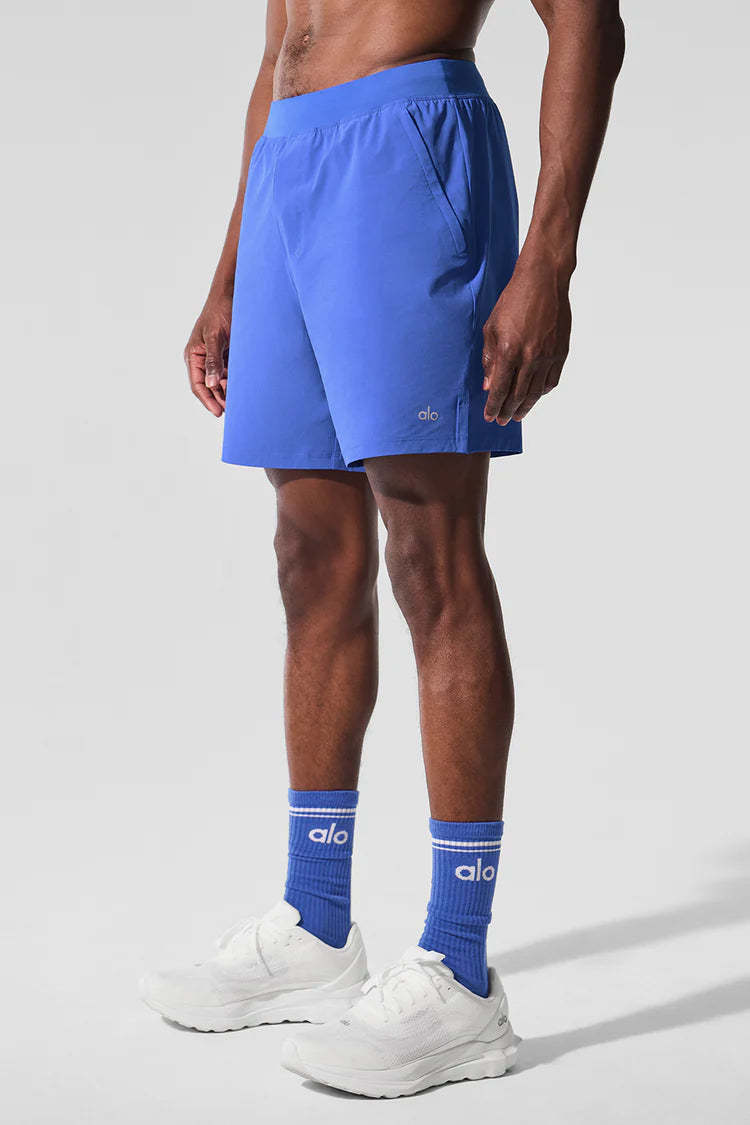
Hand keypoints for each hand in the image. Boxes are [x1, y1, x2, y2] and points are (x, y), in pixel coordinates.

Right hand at [184, 295, 231, 416]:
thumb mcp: (215, 336)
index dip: (207, 400)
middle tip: (234, 411)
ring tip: (240, 402)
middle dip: (220, 399)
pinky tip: (245, 388)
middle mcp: (202, 359)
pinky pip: (230, 373)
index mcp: (193, 355)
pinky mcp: (227, 354)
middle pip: (210, 386)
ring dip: (229, 392)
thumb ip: (213, 361)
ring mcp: (215, 358)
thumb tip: (212, 384)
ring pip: (221, 381)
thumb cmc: (219, 312)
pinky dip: (236, 381)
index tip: (218, 413)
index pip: (198, 385)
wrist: (231, 295)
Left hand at [482, 256, 571, 424]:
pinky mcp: (561, 352)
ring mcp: (548, 356)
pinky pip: (551, 380)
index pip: (500, 389)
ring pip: (535, 392)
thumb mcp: (492, 328)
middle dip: (507, 411)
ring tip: (517, 415)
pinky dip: (541, 392)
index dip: (493, 406)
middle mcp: (530, 357)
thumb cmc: (514, 300)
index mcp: (509, 351)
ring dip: (524, 407)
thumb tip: (489, 385)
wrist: (544, 280)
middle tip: (501, 421)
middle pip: (517, 395)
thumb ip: (490, 359)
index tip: (489, 416)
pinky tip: (534, 396)